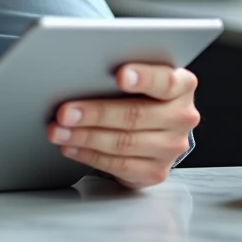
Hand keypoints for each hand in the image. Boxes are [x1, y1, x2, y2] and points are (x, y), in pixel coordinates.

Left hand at [48, 64, 199, 188]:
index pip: (165, 81)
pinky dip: (89, 155)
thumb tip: (83, 69)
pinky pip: (119, 165)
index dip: (143, 78)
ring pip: (123, 143)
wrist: (156, 127)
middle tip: (65, 112)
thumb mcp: (140, 76)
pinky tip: (71, 147)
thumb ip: (123, 71)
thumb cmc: (140, 94)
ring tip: (59, 131)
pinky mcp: (156, 171)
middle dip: (95, 113)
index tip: (120, 75)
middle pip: (136, 115)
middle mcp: (181, 117)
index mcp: (182, 86)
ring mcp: (171, 147)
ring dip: (85, 137)